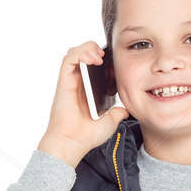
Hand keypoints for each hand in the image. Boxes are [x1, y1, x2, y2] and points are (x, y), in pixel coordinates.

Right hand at [38, 41, 129, 167]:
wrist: (73, 143)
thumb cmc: (86, 135)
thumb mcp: (110, 122)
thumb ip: (117, 113)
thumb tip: (126, 109)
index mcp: (87, 90)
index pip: (93, 66)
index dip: (105, 60)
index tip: (116, 66)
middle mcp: (78, 83)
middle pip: (83, 54)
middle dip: (96, 49)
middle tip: (107, 58)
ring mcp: (71, 81)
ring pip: (75, 52)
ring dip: (88, 48)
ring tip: (100, 56)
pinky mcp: (64, 80)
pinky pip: (69, 58)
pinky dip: (81, 52)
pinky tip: (93, 59)